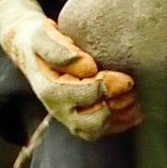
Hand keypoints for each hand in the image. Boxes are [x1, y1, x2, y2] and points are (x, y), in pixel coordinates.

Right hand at [0, 0, 137, 139]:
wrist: (30, 51)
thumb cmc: (39, 41)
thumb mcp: (43, 37)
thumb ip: (60, 50)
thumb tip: (87, 67)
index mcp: (50, 90)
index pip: (83, 96)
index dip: (107, 88)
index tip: (124, 77)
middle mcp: (60, 108)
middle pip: (92, 122)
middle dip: (115, 106)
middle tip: (130, 87)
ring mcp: (70, 116)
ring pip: (98, 129)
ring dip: (121, 116)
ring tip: (135, 97)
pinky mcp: (81, 118)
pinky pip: (103, 130)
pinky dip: (122, 122)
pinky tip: (136, 107)